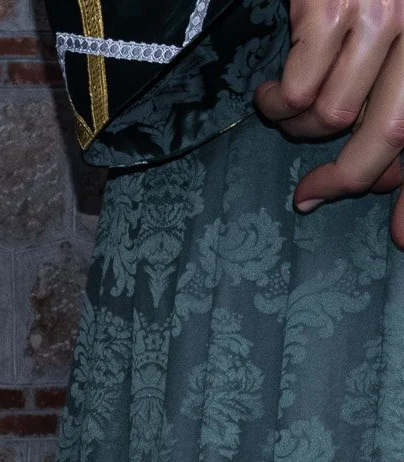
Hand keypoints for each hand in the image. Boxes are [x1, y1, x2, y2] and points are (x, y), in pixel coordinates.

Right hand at [254, 0, 403, 246]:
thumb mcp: (400, 41)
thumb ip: (400, 106)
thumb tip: (390, 189)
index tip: (398, 235)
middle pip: (391, 132)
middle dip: (349, 177)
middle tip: (313, 196)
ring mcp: (381, 12)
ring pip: (335, 115)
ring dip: (302, 131)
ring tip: (289, 116)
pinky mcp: (329, 4)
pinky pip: (295, 90)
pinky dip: (277, 104)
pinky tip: (273, 93)